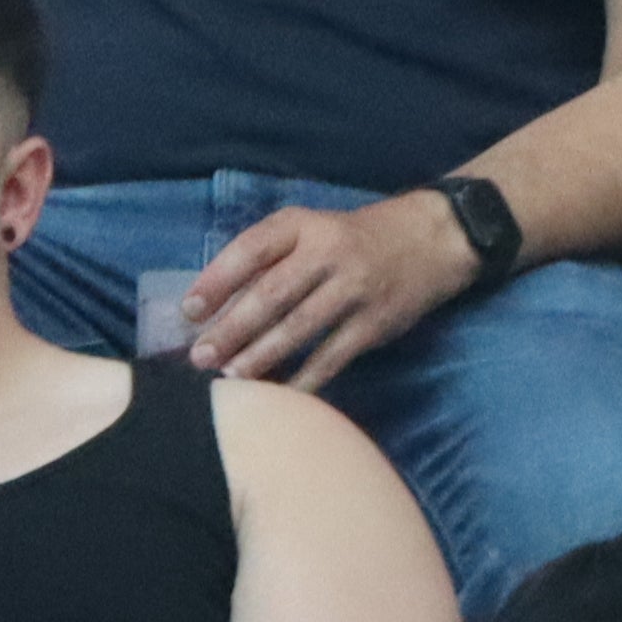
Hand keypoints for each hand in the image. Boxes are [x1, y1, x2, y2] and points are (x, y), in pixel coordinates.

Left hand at [184, 192, 482, 390]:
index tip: (189, 311)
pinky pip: (332, 357)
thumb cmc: (354, 240)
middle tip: (201, 357)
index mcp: (303, 225)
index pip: (252, 249)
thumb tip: (217, 307)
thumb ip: (271, 259)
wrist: (432, 239)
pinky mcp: (374, 322)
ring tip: (231, 378)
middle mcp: (328, 251)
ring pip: (299, 327)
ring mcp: (354, 288)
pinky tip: (280, 396)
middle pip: (271, 293)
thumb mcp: (312, 229)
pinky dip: (304, 380)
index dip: (217, 280)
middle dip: (231, 328)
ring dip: (260, 357)